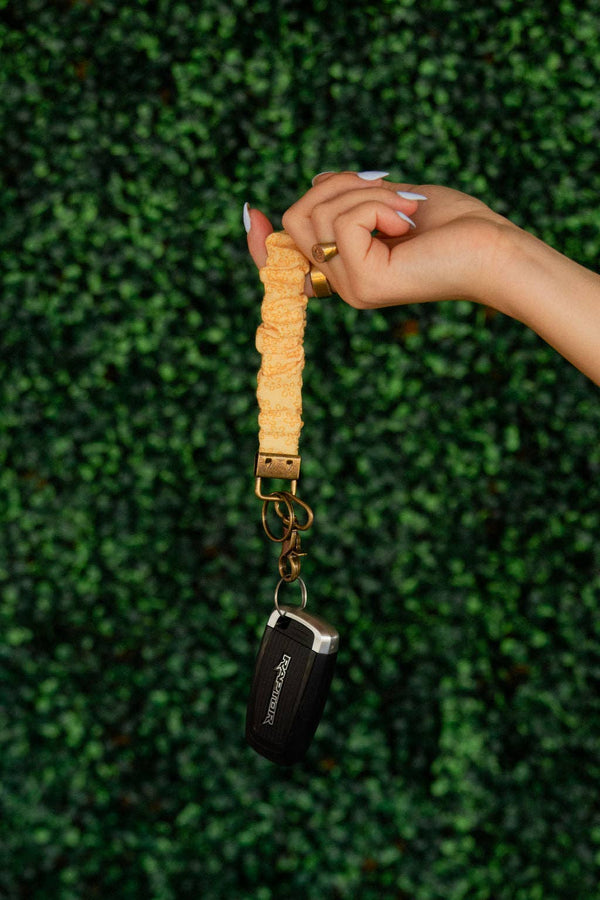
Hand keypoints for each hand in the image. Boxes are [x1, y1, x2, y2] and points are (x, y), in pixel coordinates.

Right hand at [245, 172, 511, 308]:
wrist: (492, 246)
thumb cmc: (452, 223)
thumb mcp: (390, 198)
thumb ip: (350, 195)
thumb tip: (316, 182)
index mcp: (345, 267)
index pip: (283, 259)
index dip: (261, 241)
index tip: (253, 213)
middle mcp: (341, 284)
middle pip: (297, 218)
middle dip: (337, 188)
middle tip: (388, 194)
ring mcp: (350, 288)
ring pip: (318, 215)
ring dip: (365, 194)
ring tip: (405, 210)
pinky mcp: (363, 285)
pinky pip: (343, 223)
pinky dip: (377, 206)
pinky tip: (406, 222)